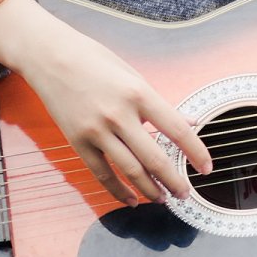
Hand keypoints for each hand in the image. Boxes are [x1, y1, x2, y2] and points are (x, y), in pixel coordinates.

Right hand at [0, 0, 212, 203]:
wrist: (49, 56)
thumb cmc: (95, 61)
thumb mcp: (134, 75)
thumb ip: (161, 104)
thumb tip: (191, 122)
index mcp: (139, 94)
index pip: (177, 130)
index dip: (196, 153)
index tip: (207, 168)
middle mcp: (119, 115)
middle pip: (155, 158)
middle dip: (174, 181)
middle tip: (186, 194)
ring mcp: (96, 131)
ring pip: (130, 171)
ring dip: (150, 190)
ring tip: (164, 199)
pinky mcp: (77, 141)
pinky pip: (102, 173)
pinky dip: (118, 191)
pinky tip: (132, 200)